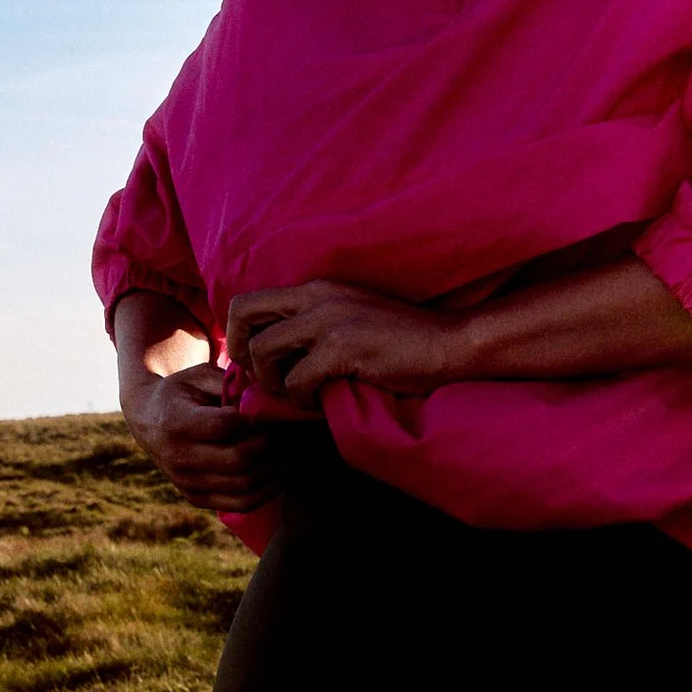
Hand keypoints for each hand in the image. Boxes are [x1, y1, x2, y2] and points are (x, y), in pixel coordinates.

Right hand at [121, 361, 276, 513]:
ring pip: (245, 486)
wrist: (148, 421)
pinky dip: (268, 490)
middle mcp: (178, 458)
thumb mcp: (199, 376)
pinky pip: (242, 503)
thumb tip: (266, 401)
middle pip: (240, 459)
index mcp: (176, 423)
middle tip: (284, 432)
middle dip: (271, 444)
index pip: (227, 426)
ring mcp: (186, 483)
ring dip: (275, 469)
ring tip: (285, 450)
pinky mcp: (196, 498)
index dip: (257, 419)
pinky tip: (278, 472)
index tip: (270, 413)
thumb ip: (230, 384)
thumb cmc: (182, 393)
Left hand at [226, 280, 469, 406]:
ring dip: (272, 383)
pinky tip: (321, 402)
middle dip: (240, 353)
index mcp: (317, 289)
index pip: (249, 301)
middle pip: (242, 313)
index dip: (239, 336)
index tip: (257, 364)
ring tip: (297, 395)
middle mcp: (317, 296)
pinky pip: (296, 380)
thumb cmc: (405, 343)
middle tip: (262, 380)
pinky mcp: (343, 347)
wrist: (452, 345)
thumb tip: (274, 365)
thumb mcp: (352, 323)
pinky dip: (301, 400)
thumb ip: (315, 331)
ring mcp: (329, 319)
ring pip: (263, 351)